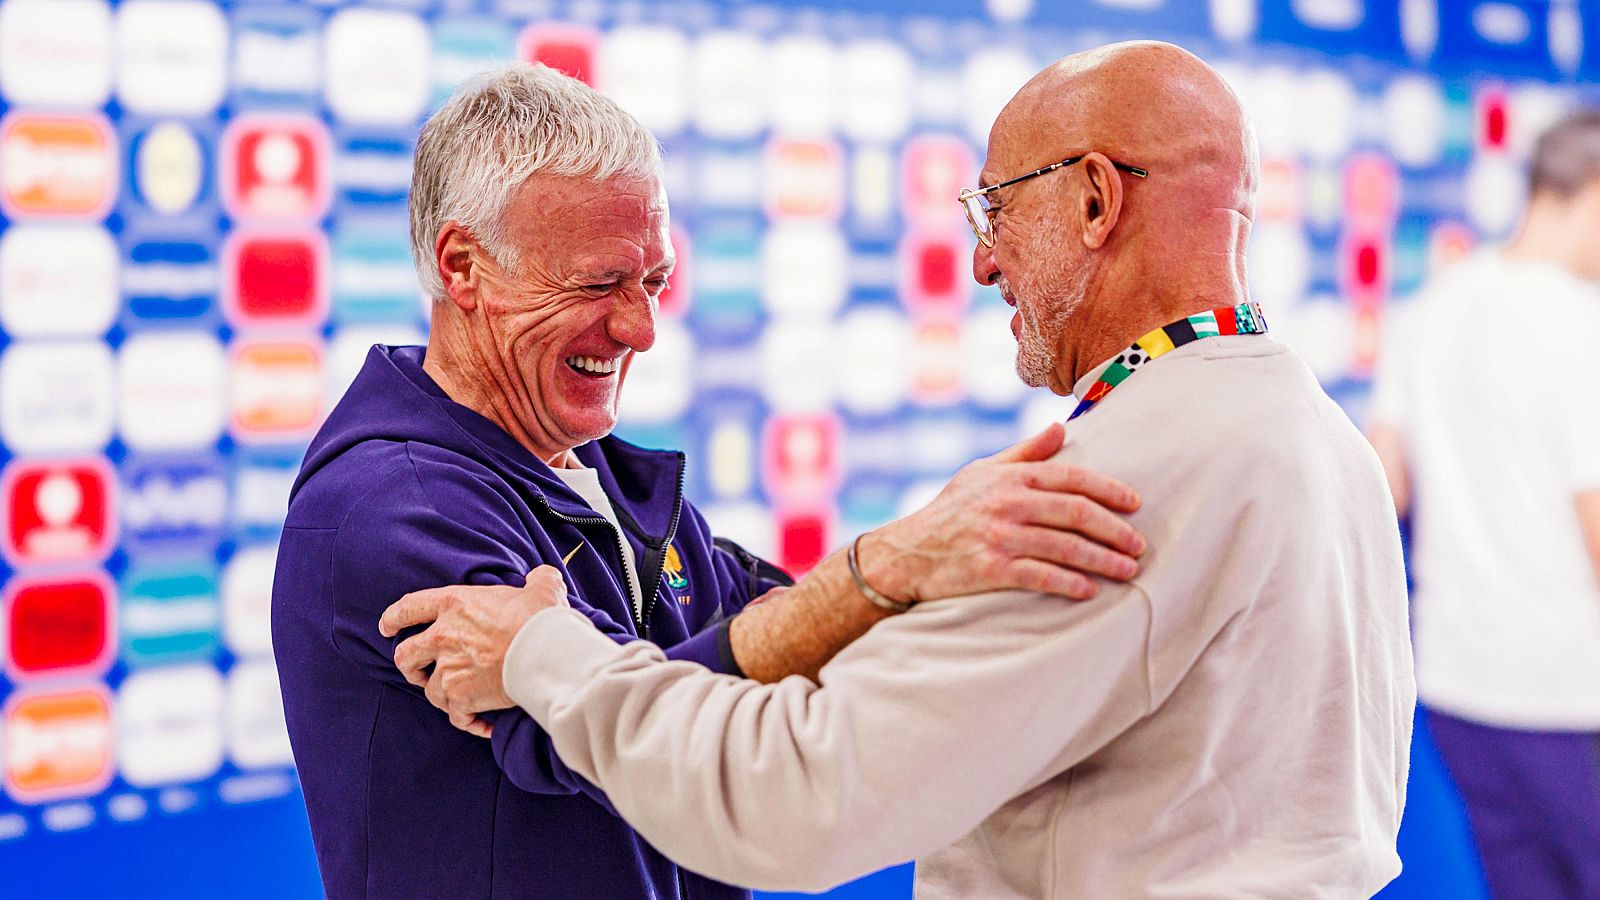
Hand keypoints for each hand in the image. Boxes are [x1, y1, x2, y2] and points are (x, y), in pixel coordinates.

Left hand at [378, 566, 570, 735]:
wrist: (546, 653)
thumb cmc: (540, 618)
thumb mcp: (541, 586)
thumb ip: (536, 578)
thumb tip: (541, 577)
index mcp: (453, 604)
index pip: (408, 608)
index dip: (393, 619)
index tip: (386, 628)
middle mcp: (442, 637)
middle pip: (405, 655)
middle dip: (409, 666)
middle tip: (419, 672)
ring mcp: (448, 670)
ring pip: (430, 691)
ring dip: (443, 696)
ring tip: (460, 700)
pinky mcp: (461, 698)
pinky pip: (457, 717)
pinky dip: (470, 722)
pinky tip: (484, 724)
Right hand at [866, 423, 1143, 601]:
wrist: (906, 552)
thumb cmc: (950, 510)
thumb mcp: (982, 472)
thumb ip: (1025, 453)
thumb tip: (1060, 429)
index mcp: (1011, 477)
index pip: (1072, 478)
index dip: (1109, 490)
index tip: (1135, 504)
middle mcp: (1008, 503)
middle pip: (1076, 513)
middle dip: (1115, 529)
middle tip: (1139, 545)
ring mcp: (999, 537)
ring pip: (1065, 547)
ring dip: (1103, 560)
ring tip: (1128, 570)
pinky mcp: (991, 569)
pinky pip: (1041, 577)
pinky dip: (1070, 583)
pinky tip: (1090, 590)